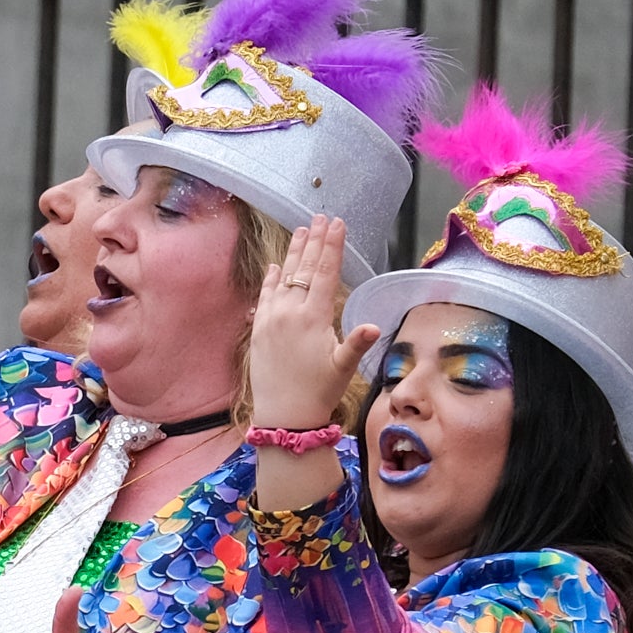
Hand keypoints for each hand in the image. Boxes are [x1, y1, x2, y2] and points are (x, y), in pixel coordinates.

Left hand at [248, 217, 378, 431]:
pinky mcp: (259, 330)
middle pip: (304, 269)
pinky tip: (273, 266)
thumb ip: (356, 343)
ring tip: (300, 230)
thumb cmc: (319, 392)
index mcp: (313, 318)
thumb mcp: (343, 368)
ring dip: (292, 254)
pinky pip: (264, 297)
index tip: (337, 223)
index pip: (325, 273)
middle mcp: (289, 313)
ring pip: (282, 278)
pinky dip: (269, 280)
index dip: (332, 246)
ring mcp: (271, 320)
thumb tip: (373, 326)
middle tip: (320, 217)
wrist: (283, 415)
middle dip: (313, 241)